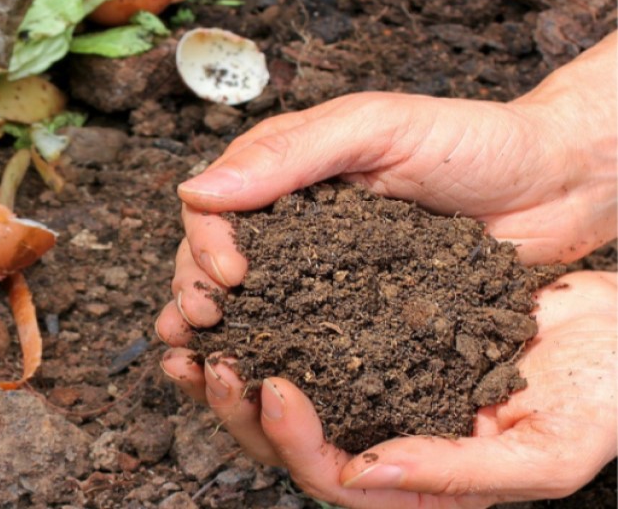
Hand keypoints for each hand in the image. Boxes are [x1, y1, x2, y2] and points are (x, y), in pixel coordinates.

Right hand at [156, 31, 616, 342]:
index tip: (229, 277)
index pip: (216, 208)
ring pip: (252, 305)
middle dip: (197, 294)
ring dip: (219, 335)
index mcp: (286, 172)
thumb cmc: (472, 141)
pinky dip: (274, 359)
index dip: (206, 243)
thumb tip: (195, 190)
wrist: (554, 185)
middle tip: (201, 327)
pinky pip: (306, 337)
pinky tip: (258, 381)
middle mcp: (294, 224)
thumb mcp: (377, 127)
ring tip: (203, 366)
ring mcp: (324, 271)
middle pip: (218, 261)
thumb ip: (289, 155)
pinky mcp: (358, 314)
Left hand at [162, 271, 616, 507]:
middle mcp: (385, 440)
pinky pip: (308, 338)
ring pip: (286, 391)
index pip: (331, 478)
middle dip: (240, 406)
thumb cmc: (604, 398)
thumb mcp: (548, 451)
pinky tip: (244, 292)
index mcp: (417, 482)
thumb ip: (457, 475)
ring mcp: (376, 391)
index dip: (292, 440)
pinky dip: (271, 320)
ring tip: (196, 330)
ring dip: (238, 363)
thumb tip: (356, 475)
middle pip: (290, 441)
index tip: (271, 385)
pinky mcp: (375, 342)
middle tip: (212, 358)